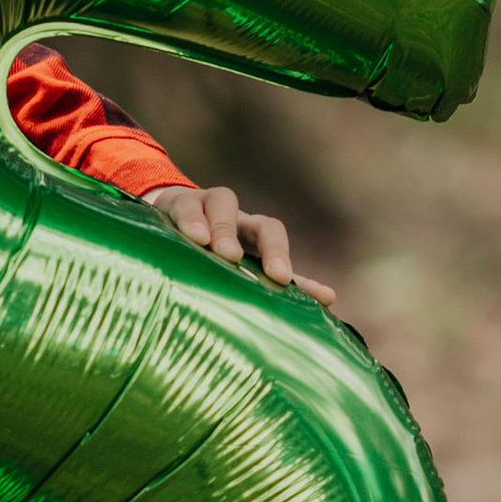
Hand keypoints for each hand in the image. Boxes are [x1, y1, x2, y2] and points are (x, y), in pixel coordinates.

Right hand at [148, 180, 336, 303]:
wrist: (170, 223)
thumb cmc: (215, 254)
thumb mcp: (245, 267)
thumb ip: (285, 284)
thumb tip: (330, 299)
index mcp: (250, 231)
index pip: (270, 232)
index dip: (278, 252)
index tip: (282, 279)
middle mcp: (231, 213)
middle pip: (250, 216)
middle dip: (251, 238)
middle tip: (240, 261)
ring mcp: (202, 205)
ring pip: (218, 202)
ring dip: (217, 224)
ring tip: (207, 245)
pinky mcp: (174, 205)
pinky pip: (183, 206)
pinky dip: (187, 219)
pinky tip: (187, 237)